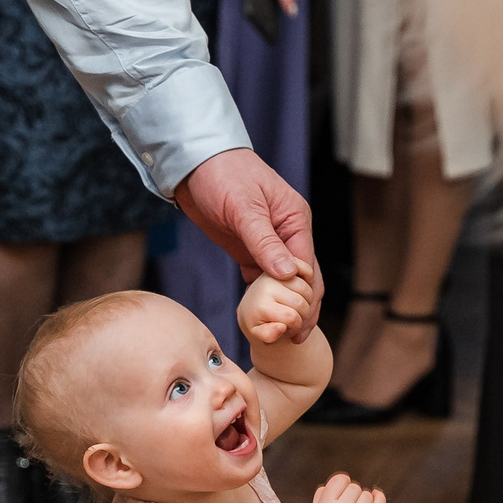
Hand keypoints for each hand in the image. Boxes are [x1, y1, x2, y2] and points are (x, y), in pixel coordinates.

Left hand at [174, 148, 322, 333]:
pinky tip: (261, 320)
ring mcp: (269, 244)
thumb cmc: (223, 175)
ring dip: (283, 307)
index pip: (308, 266)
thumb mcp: (244, 208)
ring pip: (283, 283)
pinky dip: (263, 299)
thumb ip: (264, 242)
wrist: (194, 163)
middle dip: (301, 309)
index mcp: (295, 221)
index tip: (299, 323)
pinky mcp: (249, 250)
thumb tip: (287, 274)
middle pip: (302, 279)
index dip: (307, 297)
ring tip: (282, 336)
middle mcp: (288, 234)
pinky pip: (261, 281)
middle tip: (293, 338)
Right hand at [307, 473, 385, 502]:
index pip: (340, 479)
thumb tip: (341, 479)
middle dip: (350, 494)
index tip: (339, 491)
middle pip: (354, 487)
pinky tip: (377, 494)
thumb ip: (322, 494)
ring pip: (367, 494)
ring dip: (362, 500)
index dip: (341, 483)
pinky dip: (379, 497)